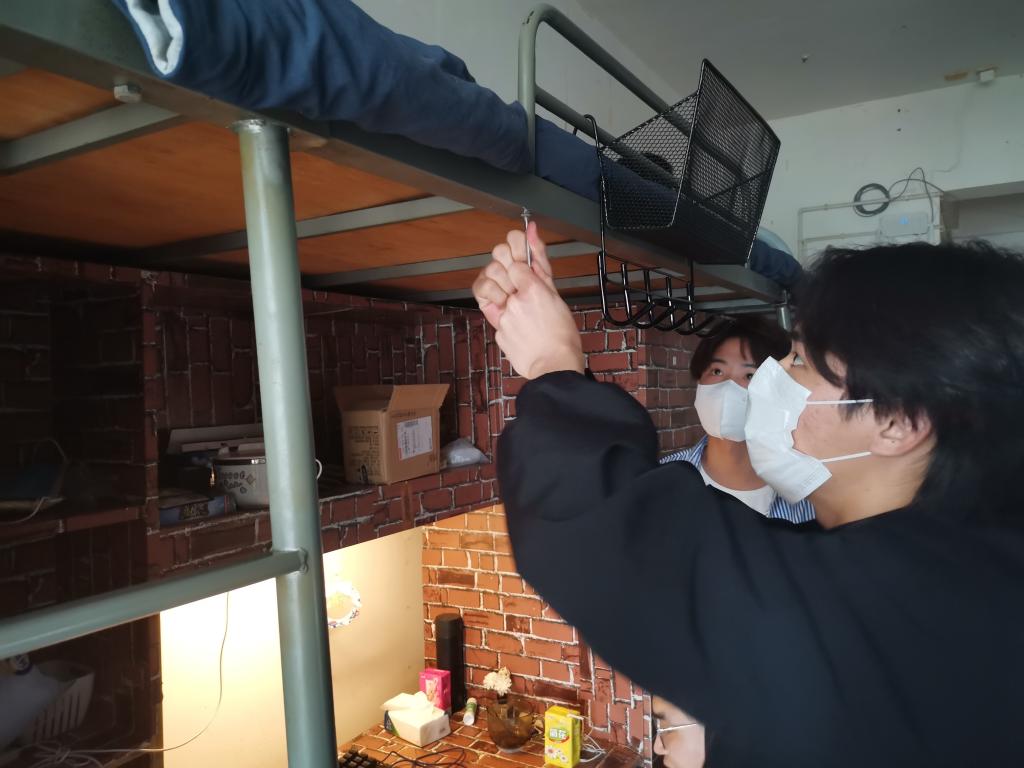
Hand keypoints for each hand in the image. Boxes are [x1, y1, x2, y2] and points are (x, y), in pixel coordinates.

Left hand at [473, 222, 584, 379]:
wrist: (554, 366)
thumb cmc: (562, 334)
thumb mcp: (556, 294)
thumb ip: (540, 262)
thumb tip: (530, 230)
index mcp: (534, 289)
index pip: (515, 259)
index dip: (518, 260)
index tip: (521, 265)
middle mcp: (516, 301)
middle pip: (494, 266)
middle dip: (502, 269)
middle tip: (513, 279)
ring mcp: (504, 317)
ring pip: (487, 287)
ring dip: (497, 289)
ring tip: (512, 299)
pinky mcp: (498, 331)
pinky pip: (493, 313)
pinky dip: (503, 315)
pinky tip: (518, 323)